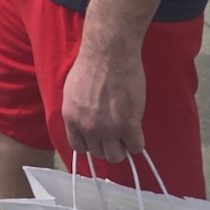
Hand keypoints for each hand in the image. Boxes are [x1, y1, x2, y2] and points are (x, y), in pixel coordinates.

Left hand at [61, 40, 147, 166]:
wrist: (109, 54)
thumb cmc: (91, 65)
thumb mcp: (72, 92)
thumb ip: (78, 112)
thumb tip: (85, 124)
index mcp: (71, 118)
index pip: (78, 147)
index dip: (90, 144)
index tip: (98, 138)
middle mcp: (87, 127)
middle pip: (99, 153)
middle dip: (107, 145)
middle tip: (115, 133)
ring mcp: (108, 129)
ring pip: (116, 156)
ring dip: (122, 147)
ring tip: (126, 134)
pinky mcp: (128, 125)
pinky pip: (135, 147)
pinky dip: (137, 142)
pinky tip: (136, 131)